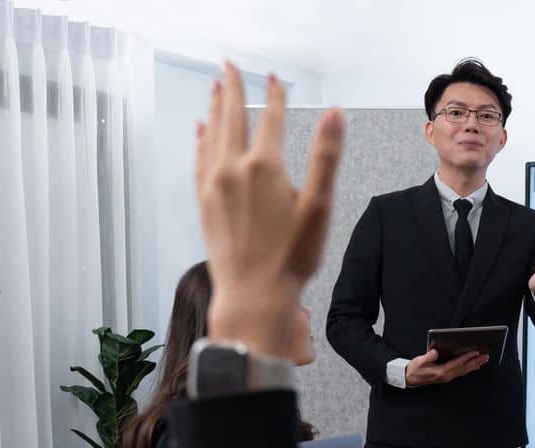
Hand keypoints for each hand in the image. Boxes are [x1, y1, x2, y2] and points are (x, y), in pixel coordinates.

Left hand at [194, 63, 342, 356]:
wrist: (253, 295)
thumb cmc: (290, 258)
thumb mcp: (319, 207)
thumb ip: (325, 156)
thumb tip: (335, 114)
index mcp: (264, 167)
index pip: (271, 118)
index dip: (275, 96)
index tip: (274, 78)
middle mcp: (233, 169)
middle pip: (232, 117)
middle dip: (233, 88)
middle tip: (230, 65)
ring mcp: (214, 185)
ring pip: (212, 134)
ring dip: (215, 107)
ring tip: (215, 87)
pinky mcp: (204, 201)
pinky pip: (199, 159)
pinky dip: (200, 138)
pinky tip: (200, 129)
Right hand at [405, 348, 489, 386]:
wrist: (410, 379)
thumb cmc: (414, 369)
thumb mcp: (419, 361)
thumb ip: (428, 357)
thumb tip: (435, 352)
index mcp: (440, 372)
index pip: (457, 363)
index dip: (466, 358)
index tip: (475, 352)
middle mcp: (446, 376)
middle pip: (464, 368)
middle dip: (476, 362)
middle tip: (486, 356)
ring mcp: (447, 377)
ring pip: (464, 371)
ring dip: (475, 365)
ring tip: (484, 360)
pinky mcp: (447, 377)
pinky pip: (461, 373)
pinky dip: (469, 369)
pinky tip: (475, 366)